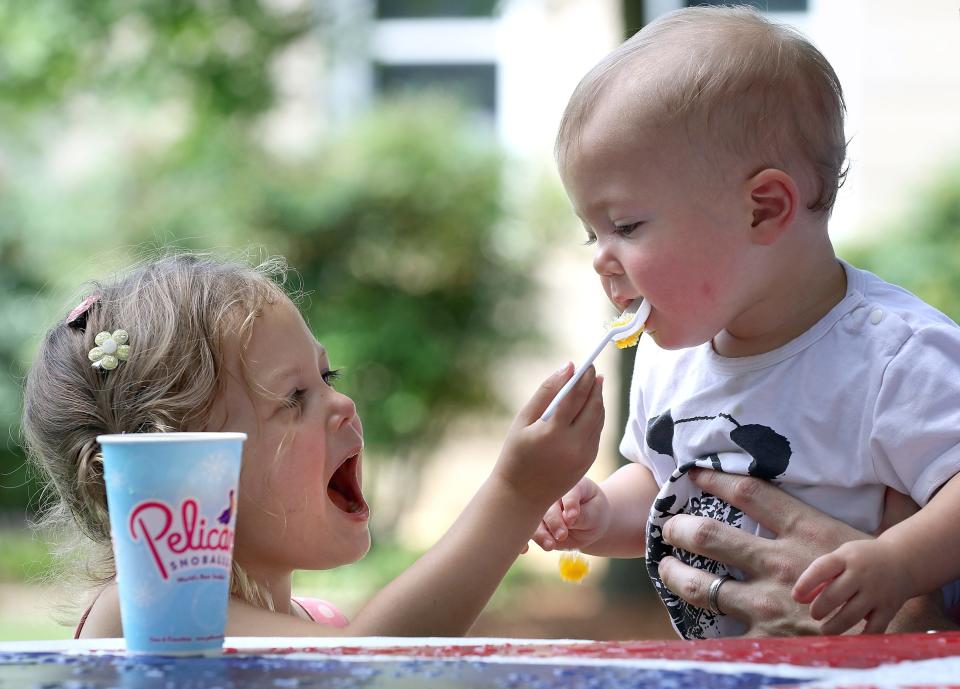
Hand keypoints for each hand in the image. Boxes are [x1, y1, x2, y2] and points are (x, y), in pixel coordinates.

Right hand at [494, 363, 603, 511]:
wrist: (521, 496)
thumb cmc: (516, 454)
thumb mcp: (523, 420)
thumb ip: (545, 392)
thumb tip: (567, 367)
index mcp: (553, 432)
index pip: (575, 396)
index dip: (582, 377)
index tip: (586, 364)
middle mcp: (574, 444)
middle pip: (593, 406)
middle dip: (595, 385)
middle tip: (593, 370)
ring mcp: (584, 455)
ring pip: (599, 419)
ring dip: (598, 399)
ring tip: (594, 384)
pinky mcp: (589, 461)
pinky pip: (597, 432)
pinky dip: (596, 416)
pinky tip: (590, 406)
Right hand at [532, 477, 610, 551]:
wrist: (588, 523)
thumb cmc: (593, 514)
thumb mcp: (595, 515)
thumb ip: (583, 516)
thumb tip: (568, 519)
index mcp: (569, 484)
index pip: (568, 491)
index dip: (569, 504)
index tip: (573, 517)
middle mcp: (550, 493)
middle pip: (547, 504)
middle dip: (553, 521)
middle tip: (562, 535)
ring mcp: (540, 508)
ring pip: (533, 518)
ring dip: (540, 533)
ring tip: (550, 545)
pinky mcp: (534, 524)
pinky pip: (525, 530)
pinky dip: (523, 540)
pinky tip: (525, 549)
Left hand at [658, 469, 869, 635]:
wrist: (899, 633)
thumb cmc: (876, 581)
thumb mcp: (853, 536)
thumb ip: (836, 511)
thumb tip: (839, 483)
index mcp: (803, 529)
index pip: (749, 492)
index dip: (715, 478)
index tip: (692, 474)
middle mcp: (780, 561)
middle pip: (710, 535)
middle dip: (679, 529)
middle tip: (667, 528)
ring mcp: (769, 602)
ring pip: (702, 585)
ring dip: (676, 575)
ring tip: (665, 568)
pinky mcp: (767, 637)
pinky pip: (719, 632)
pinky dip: (699, 625)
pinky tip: (689, 615)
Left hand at [793, 538, 911, 634]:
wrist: (904, 560)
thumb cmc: (861, 561)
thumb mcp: (840, 559)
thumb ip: (820, 577)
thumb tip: (799, 599)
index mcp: (846, 558)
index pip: (822, 568)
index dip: (806, 583)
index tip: (795, 597)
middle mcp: (862, 575)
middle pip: (835, 595)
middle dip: (820, 608)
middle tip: (815, 614)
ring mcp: (877, 592)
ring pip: (852, 615)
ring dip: (834, 626)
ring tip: (825, 629)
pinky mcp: (889, 608)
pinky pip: (874, 628)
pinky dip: (861, 638)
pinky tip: (849, 642)